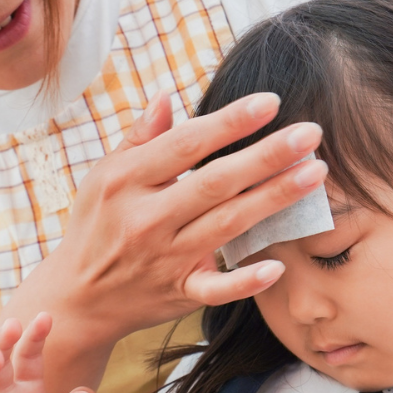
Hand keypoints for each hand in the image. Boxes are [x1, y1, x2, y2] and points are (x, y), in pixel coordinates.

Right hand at [42, 91, 325, 341]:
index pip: (186, 144)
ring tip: (315, 173)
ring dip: (272, 199)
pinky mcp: (177, 292)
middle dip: (266, 157)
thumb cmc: (95, 226)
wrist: (78, 296)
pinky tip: (277, 265)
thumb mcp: (104, 176)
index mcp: (126, 181)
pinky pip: (214, 290)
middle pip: (214, 183)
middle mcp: (145, 218)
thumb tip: (167, 96)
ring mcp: (163, 258)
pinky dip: (243, 281)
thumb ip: (139, 138)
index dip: (230, 123)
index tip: (270, 103)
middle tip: (311, 133)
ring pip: (226, 225)